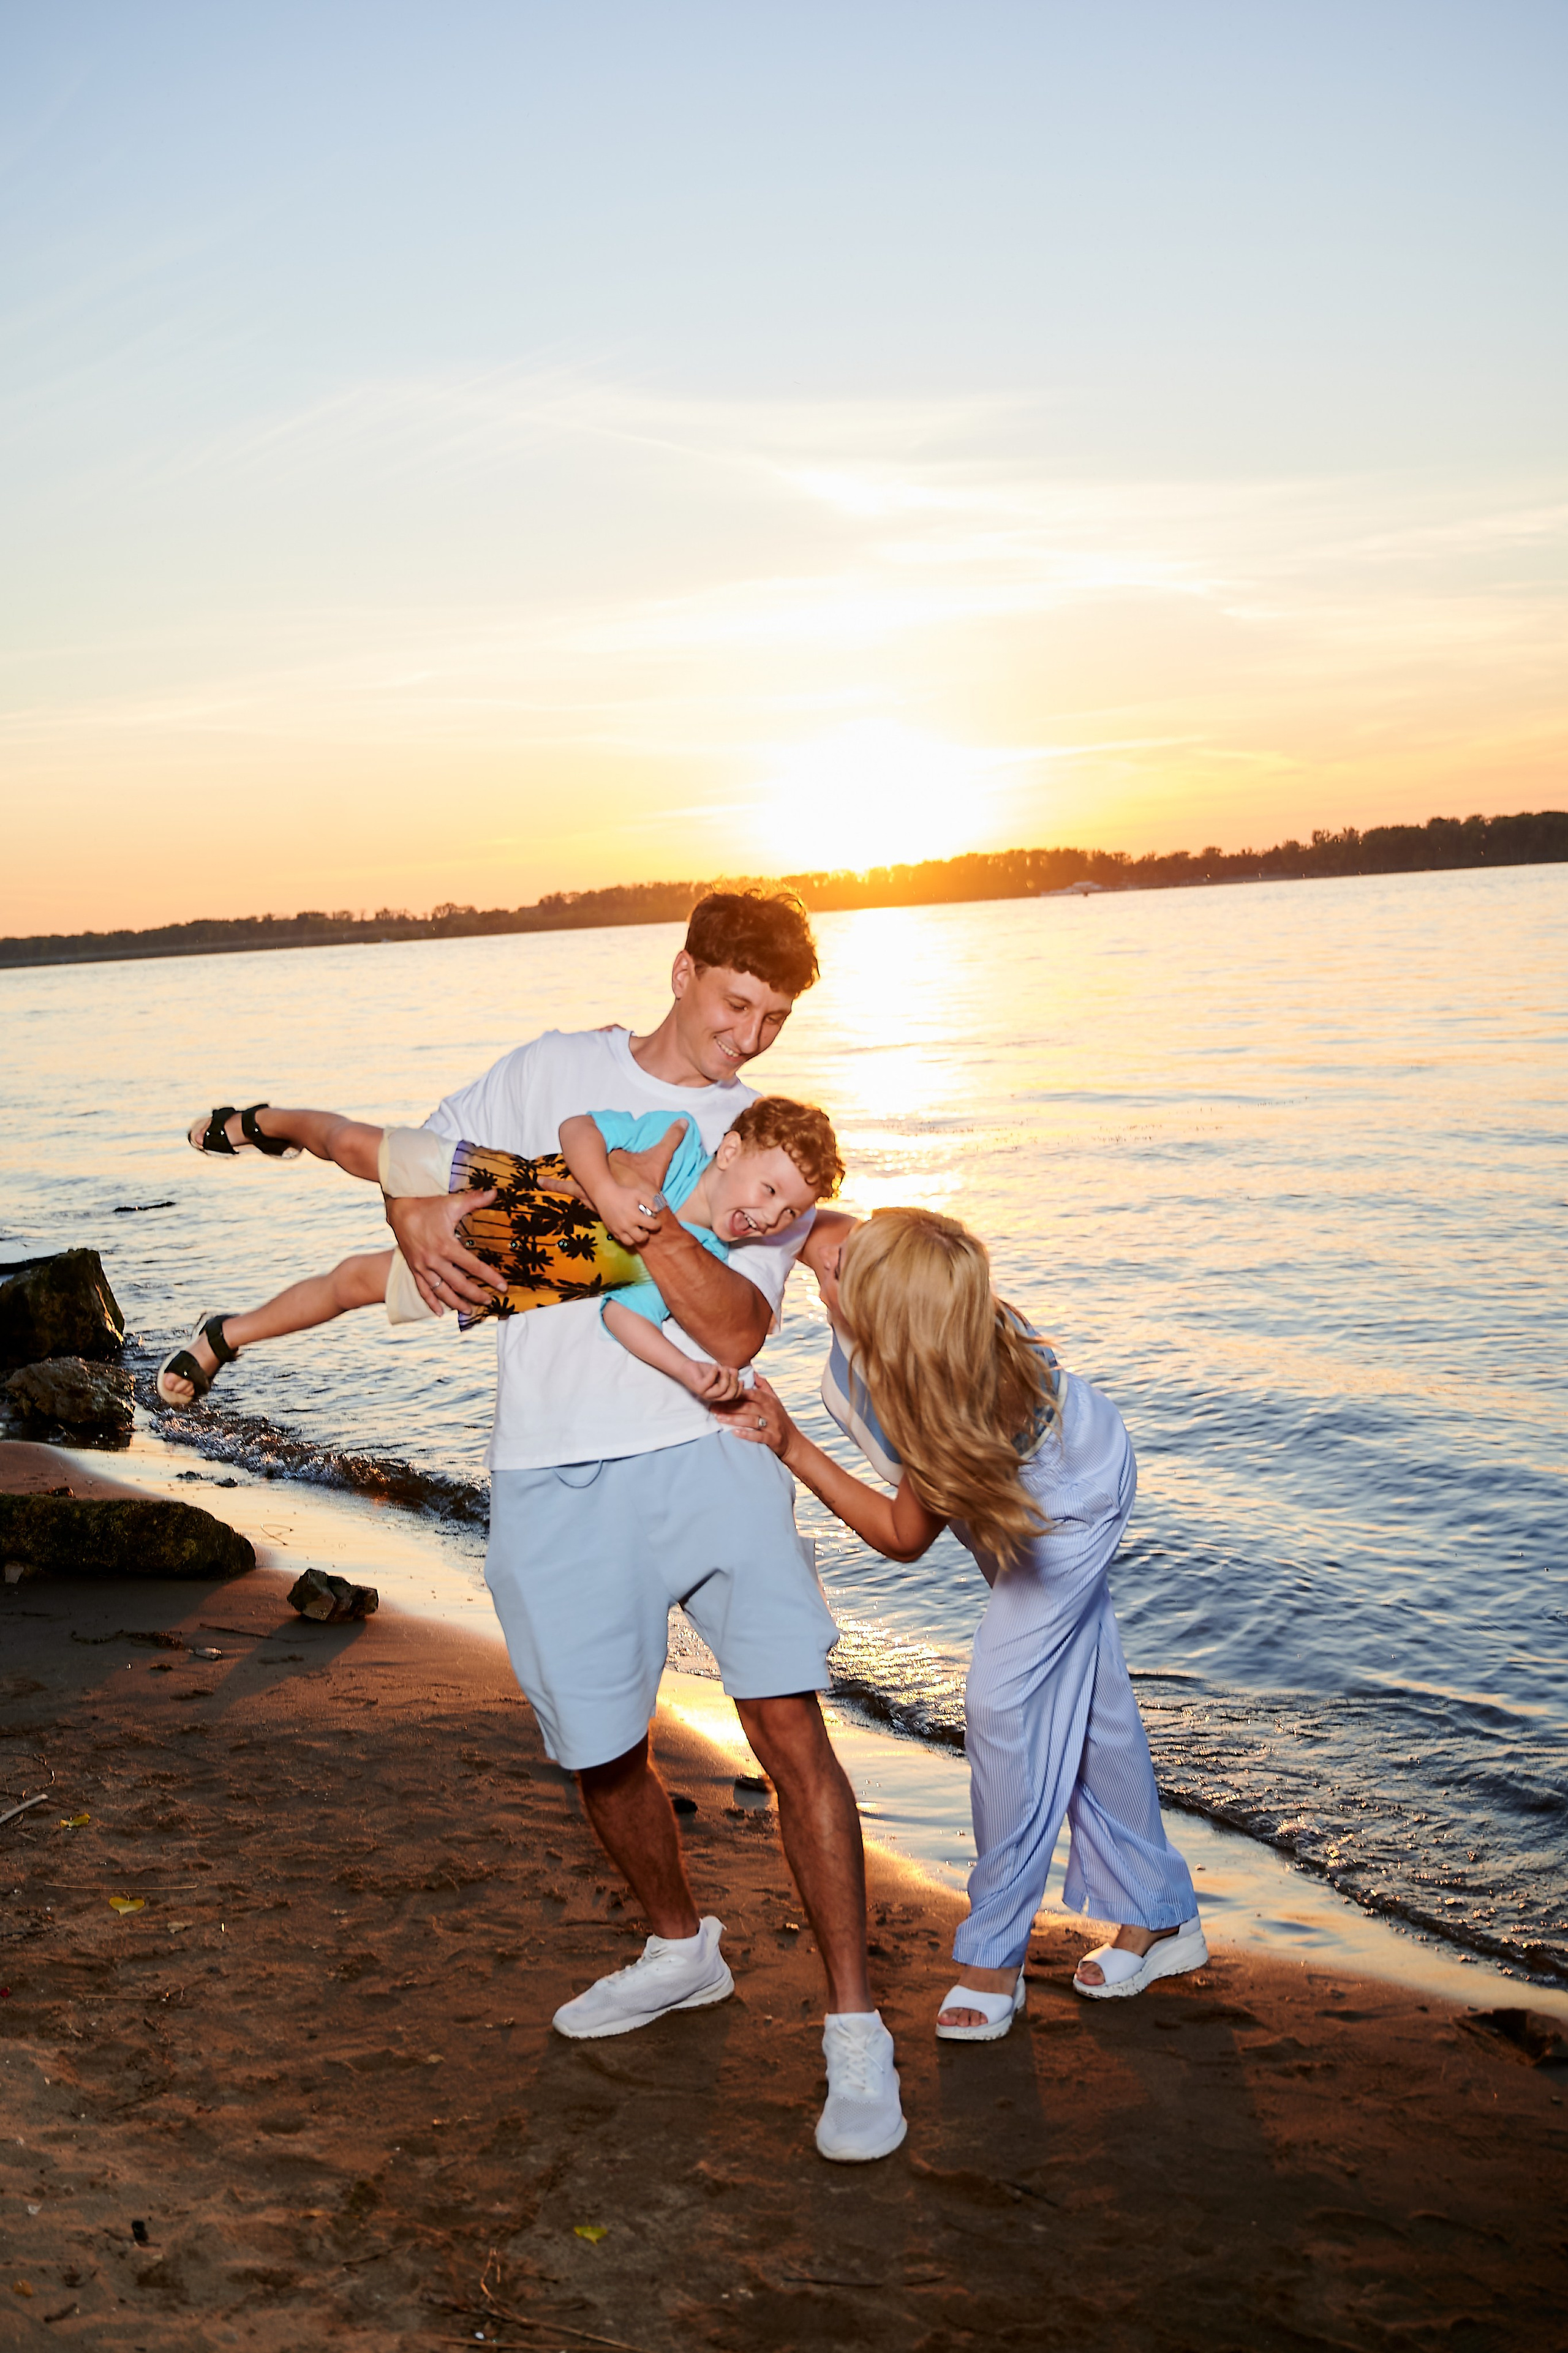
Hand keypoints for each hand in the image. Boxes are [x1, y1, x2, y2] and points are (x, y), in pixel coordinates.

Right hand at [384, 1188, 501, 1313]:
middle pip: (458, 1284)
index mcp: (446, 1246)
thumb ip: (475, 1199)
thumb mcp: (452, 1202)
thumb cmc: (427, 1205)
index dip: (490, 1278)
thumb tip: (495, 1193)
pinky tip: (440, 1312)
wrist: (398, 1209)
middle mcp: (434, 1260)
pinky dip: (431, 1302)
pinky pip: (422, 1290)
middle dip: (475, 1294)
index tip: (503, 1287)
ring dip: (456, 1303)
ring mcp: (423, 1267)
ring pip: (441, 1291)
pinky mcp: (414, 1268)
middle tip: (489, 1301)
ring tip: (469, 1311)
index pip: (474, 1267)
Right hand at [591, 1172, 667, 1251]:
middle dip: (646, 1235)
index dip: (657, 1225)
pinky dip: (626, 1237)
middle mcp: (626, 1226)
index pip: (651, 1226)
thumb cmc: (623, 1193)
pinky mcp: (611, 1231)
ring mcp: (618, 1230)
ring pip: (630, 1242)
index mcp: (635, 1216)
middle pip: (641, 1238)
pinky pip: (620, 1239)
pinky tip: (628, 1230)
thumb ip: (650, 1202)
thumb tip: (657, 1210)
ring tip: (636, 1231)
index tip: (656, 1223)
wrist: (604, 1195)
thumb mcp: (638, 1194)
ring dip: (635, 1238)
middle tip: (646, 1229)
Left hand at [681, 1360, 744, 1404]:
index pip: (733, 1396)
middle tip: (731, 1371)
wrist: (686, 1367)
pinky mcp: (699, 1388)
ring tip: (722, 1368)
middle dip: (734, 1382)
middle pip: (729, 1395)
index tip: (741, 1379)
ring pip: (722, 1389)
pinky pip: (710, 1381)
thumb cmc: (703, 1370)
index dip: (739, 1389)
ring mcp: (705, 1393)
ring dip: (725, 1376)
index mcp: (718, 1395)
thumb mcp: (720, 1372)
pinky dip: (714, 1372)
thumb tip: (736, 1372)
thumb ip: (729, 1373)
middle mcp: (712, 1397)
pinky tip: (715, 1366)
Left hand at [712, 1373, 793, 1457]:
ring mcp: (772, 1425)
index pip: (752, 1393)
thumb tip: (754, 1373)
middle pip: (748, 1406)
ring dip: (734, 1419)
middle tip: (713, 1406)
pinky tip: (734, 1433)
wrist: (793, 1441)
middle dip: (729, 1406)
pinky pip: (758, 1436)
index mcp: (769, 1401)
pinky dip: (746, 1434)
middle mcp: (771, 1411)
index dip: (737, 1392)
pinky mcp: (772, 1439)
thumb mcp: (775, 1400)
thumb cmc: (780, 1418)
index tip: (721, 1391)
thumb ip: (764, 1386)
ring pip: (751, 1420)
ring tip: (719, 1418)